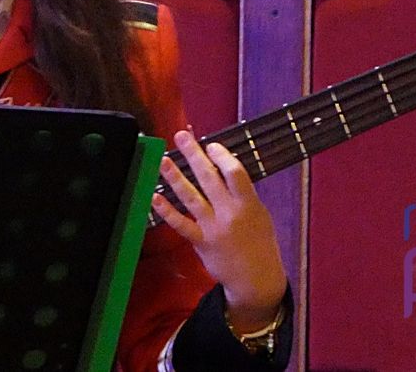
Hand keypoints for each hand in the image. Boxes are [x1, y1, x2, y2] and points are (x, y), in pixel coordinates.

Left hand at [151, 129, 288, 331]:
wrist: (257, 279)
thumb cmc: (261, 242)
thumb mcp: (260, 214)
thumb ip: (243, 195)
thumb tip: (223, 170)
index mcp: (249, 204)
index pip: (235, 173)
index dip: (222, 156)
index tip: (211, 145)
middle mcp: (230, 213)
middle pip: (209, 178)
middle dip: (194, 155)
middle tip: (181, 136)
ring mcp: (213, 228)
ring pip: (191, 197)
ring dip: (175, 177)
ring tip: (163, 160)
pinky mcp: (201, 242)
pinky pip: (181, 224)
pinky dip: (167, 211)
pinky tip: (155, 197)